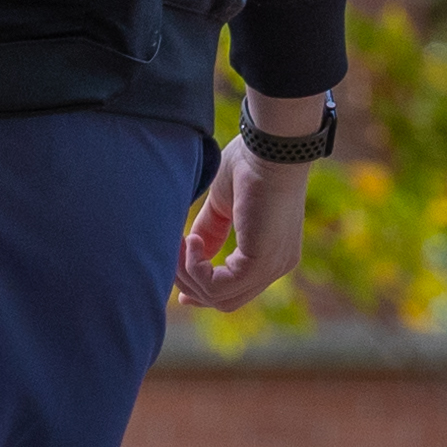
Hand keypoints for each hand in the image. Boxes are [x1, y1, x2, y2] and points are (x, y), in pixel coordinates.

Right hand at [176, 143, 309, 310]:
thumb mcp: (223, 205)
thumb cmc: (249, 162)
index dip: (204, 292)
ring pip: (219, 297)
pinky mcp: (261, 262)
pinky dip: (196, 267)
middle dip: (191, 286)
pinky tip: (190, 240)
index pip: (237, 291)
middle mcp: (277, 266)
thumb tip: (193, 249)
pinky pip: (218, 286)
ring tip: (178, 242)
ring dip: (189, 273)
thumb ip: (210, 231)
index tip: (179, 292)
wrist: (269, 145)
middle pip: (226, 301)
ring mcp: (272, 266)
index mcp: (272, 253)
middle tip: (169, 260)